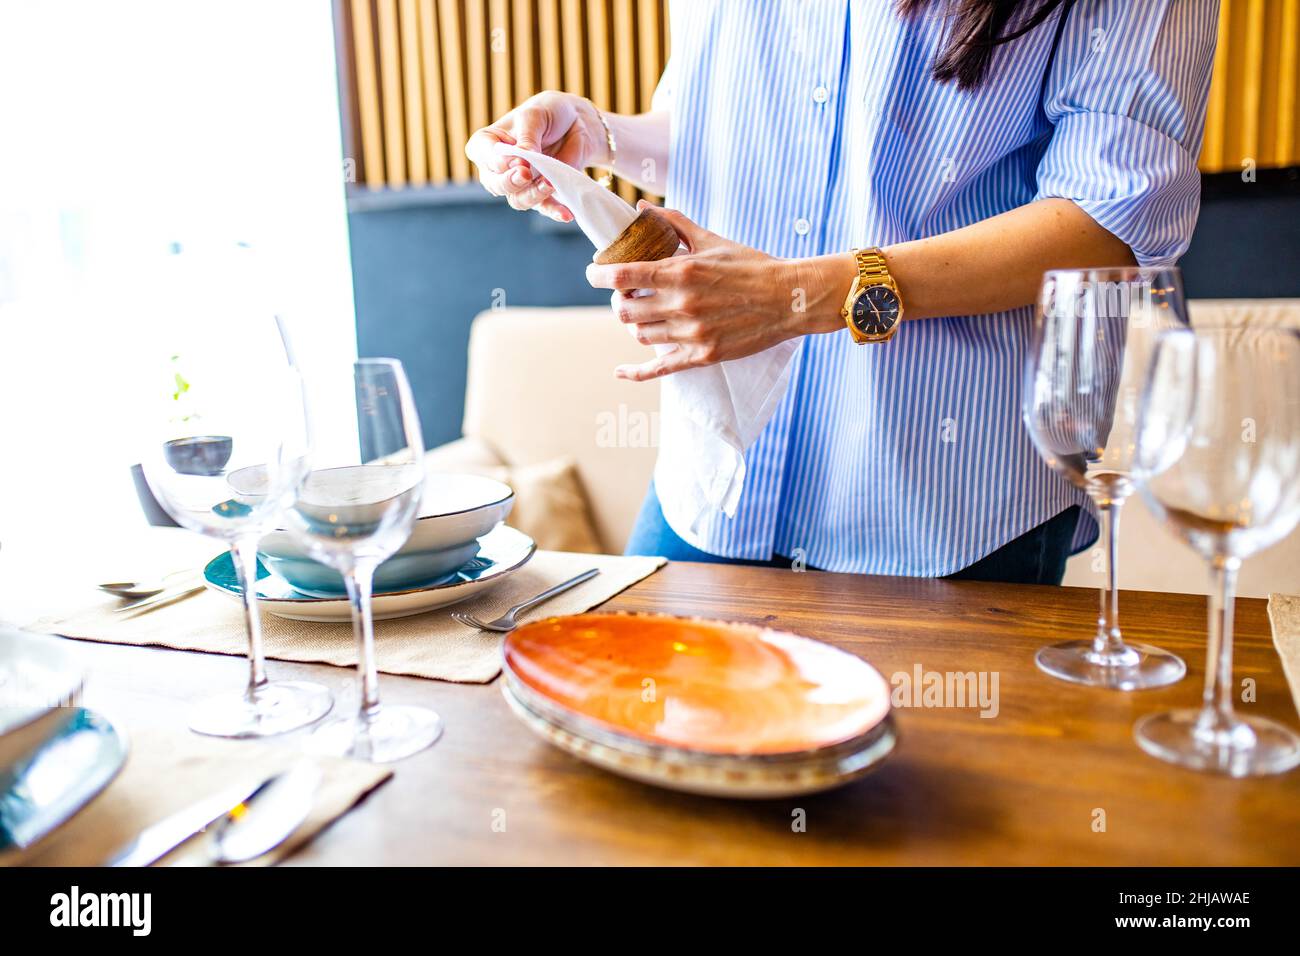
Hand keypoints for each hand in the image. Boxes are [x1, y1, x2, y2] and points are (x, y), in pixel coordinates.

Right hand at [464, 91, 608, 222]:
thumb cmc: (547, 114)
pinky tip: (565, 213)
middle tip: (527, 174)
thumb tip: (521, 162)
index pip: (482, 154)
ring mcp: (519, 184)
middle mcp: (498, 168)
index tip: (516, 160)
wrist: (575, 123)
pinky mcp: (541, 195)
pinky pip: (544, 208)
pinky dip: (555, 211)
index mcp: (488, 143)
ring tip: (550, 183)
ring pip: (517, 200)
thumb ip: (526, 139)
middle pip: (496, 184)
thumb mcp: (535, 116)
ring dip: (533, 195)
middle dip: (511, 182)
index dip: (496, 161)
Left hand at [585, 203, 848, 380]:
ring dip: (634, 325)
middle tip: (626, 296)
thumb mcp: (712, 240)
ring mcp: (691, 333)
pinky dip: (635, 372)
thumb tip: (645, 208)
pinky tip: (620, 371)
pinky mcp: (702, 355)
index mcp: (681, 272)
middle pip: (625, 310)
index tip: (593, 273)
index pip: (622, 276)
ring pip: (640, 335)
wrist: (789, 298)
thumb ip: (675, 223)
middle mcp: (682, 304)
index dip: (599, 275)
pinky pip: (659, 369)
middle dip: (619, 302)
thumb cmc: (752, 265)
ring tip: (643, 315)